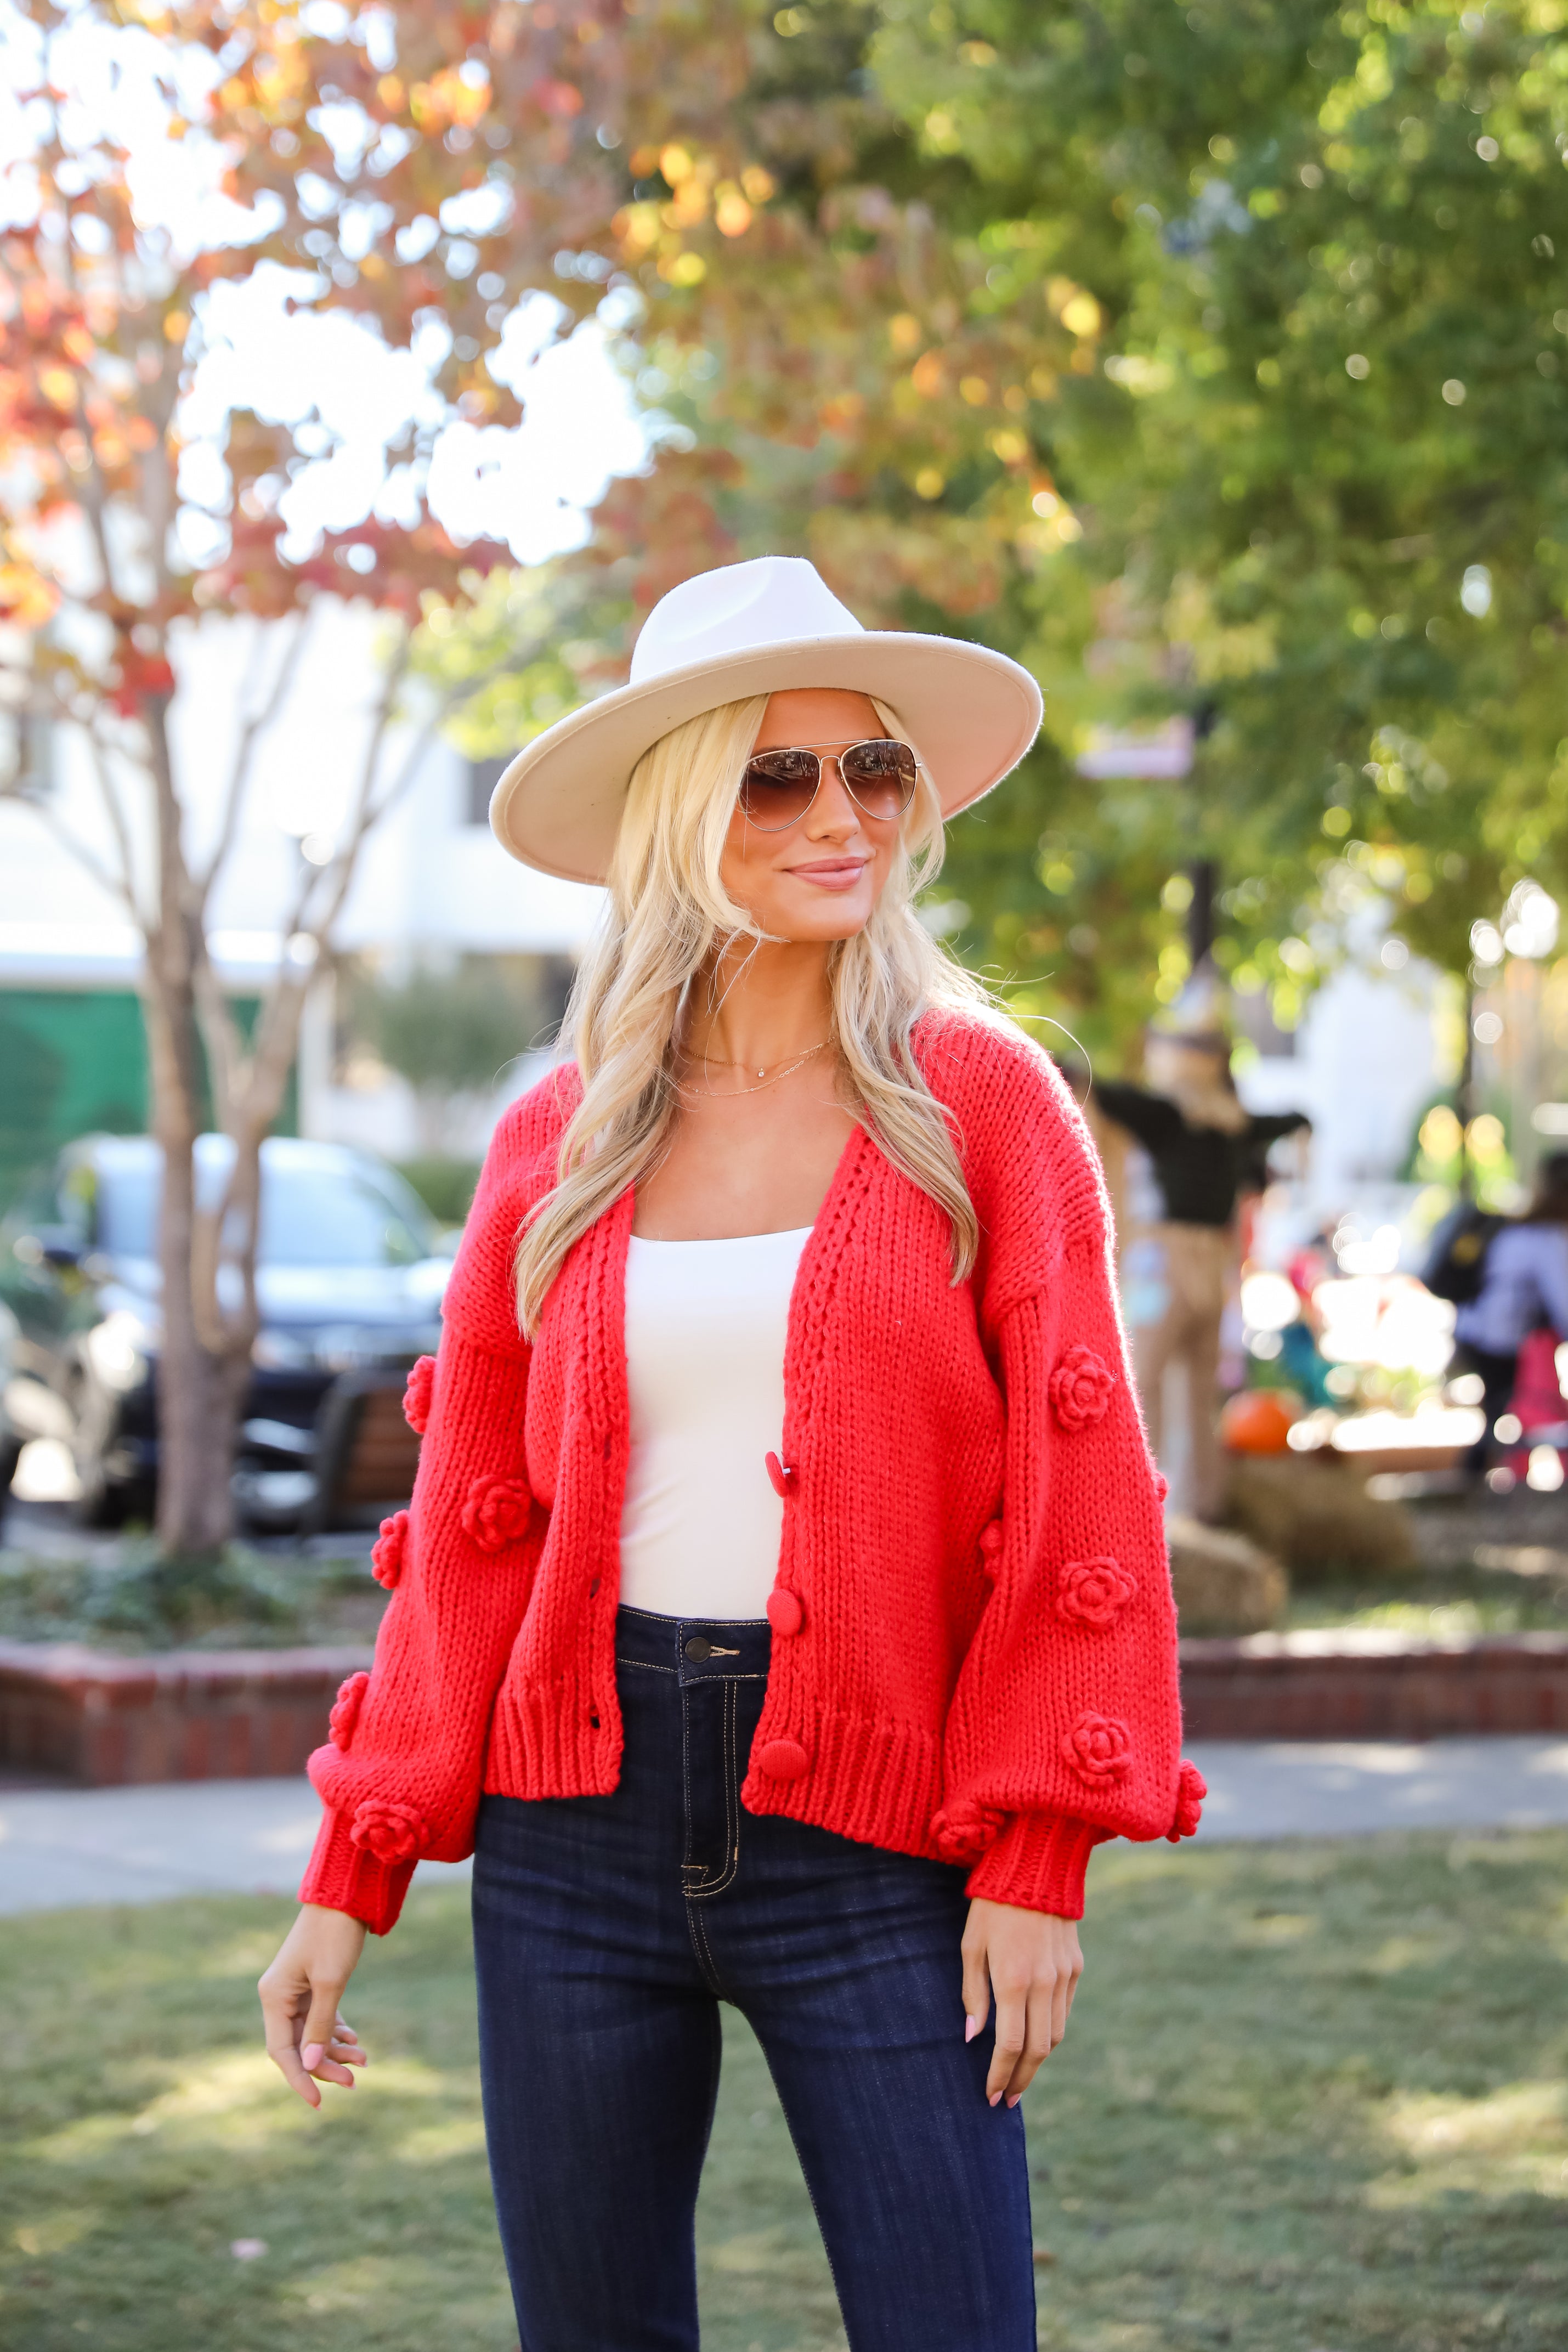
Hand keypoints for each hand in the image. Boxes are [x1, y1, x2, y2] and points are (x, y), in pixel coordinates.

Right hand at [259, 1904, 369, 2107]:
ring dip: (334, 2049)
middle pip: (297, 2045)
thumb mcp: (330, 1982)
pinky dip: (335, 2030)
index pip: (281, 2052)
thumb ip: (319, 2025)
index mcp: (274, 1997)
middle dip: (323, 2064)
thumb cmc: (335, 1935)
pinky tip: (354, 2040)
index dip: (299, 2078)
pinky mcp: (311, 1982)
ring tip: (364, 2060)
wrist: (346, 1895)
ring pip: (311, 2033)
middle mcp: (279, 1996)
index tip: (318, 2102)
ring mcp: (295, 1989)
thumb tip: (308, 2065)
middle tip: (354, 2080)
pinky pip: (320, 2017)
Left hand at [961, 1898, 1083, 2108]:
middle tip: (1006, 2100)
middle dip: (1021, 2080)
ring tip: (1019, 2075)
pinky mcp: (1076, 1966)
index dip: (1000, 2075)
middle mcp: (1044, 1983)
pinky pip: (1065, 2011)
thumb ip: (973, 1993)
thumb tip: (973, 2037)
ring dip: (1038, 2061)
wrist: (1035, 1866)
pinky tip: (1035, 2039)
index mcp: (1014, 1979)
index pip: (1010, 2045)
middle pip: (1038, 2050)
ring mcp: (1065, 1976)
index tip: (990, 2096)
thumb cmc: (991, 1905)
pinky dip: (1051, 2031)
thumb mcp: (971, 1946)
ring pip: (1055, 2035)